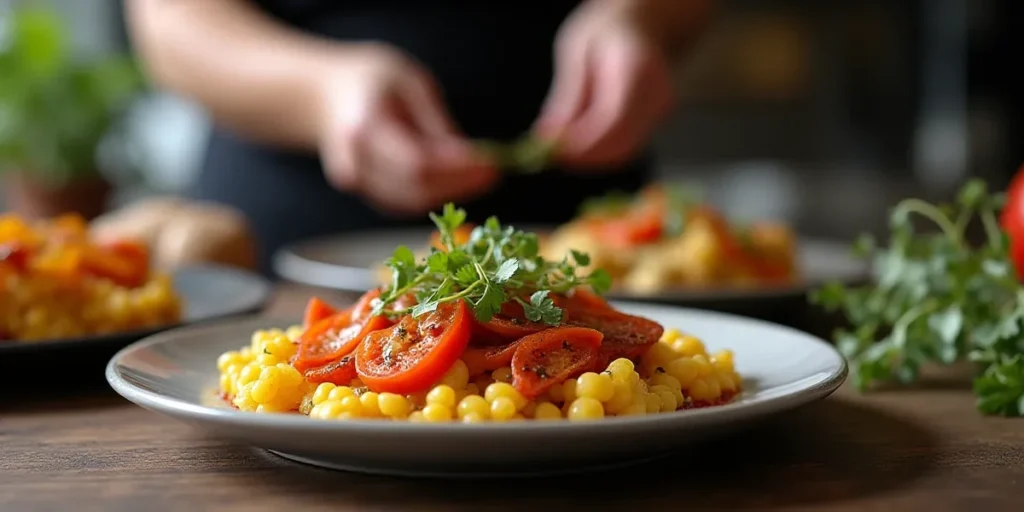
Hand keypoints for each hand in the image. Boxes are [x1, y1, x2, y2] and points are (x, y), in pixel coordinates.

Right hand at [316, 44, 496, 214]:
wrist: (320, 94)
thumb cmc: (370, 80)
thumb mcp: (410, 82)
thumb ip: (436, 122)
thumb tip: (469, 157)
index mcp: (364, 127)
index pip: (416, 163)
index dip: (456, 171)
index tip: (490, 164)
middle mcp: (354, 162)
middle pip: (415, 189)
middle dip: (459, 185)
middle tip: (493, 173)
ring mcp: (355, 182)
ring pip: (412, 202)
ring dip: (450, 192)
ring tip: (479, 174)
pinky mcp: (363, 192)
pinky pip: (404, 202)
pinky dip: (433, 194)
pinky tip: (456, 180)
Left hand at [535, 0, 675, 168]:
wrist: (639, 24)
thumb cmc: (606, 31)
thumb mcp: (576, 50)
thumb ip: (568, 96)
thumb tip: (548, 136)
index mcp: (637, 68)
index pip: (613, 120)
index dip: (582, 144)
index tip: (551, 149)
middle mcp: (657, 94)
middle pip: (621, 144)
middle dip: (582, 157)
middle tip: (547, 153)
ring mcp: (659, 111)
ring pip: (623, 152)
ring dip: (588, 158)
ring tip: (556, 147)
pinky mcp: (653, 122)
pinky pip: (625, 147)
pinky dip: (598, 152)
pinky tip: (574, 142)